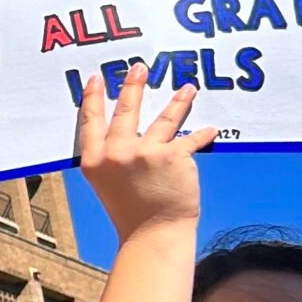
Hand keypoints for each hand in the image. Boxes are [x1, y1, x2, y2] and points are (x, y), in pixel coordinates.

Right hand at [76, 62, 214, 240]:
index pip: (91, 121)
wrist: (153, 233)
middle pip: (125, 110)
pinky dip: (203, 135)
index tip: (96, 78)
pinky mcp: (172, 156)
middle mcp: (116, 153)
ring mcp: (144, 153)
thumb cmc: (130, 211)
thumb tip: (124, 134)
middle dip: (132, 86)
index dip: (92, 98)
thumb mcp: (105, 182)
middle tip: (138, 67)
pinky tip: (211, 129)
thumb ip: (108, 158)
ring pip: (163, 118)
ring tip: (187, 88)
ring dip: (178, 101)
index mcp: (94, 160)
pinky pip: (190, 139)